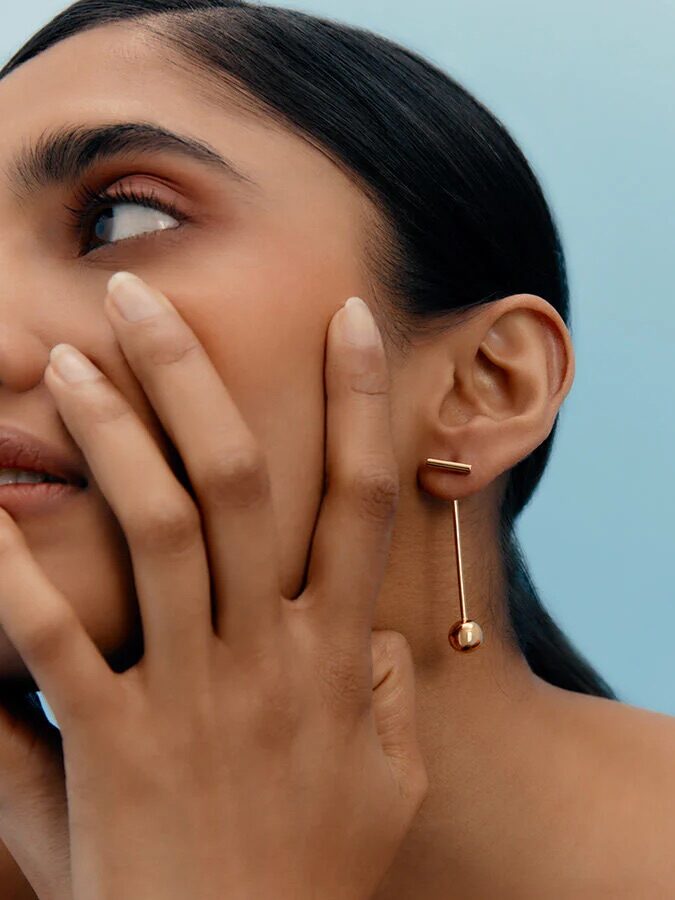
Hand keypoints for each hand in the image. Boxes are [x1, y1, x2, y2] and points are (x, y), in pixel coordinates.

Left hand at [0, 273, 427, 899]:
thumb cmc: (318, 877)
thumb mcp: (388, 787)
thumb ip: (393, 706)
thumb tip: (392, 646)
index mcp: (338, 656)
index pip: (362, 501)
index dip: (361, 406)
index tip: (350, 322)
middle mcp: (269, 654)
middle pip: (237, 483)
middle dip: (193, 378)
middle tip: (140, 299)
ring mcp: (192, 695)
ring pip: (156, 529)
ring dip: (114, 437)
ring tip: (72, 364)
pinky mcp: (113, 746)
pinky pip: (57, 638)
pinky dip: (17, 567)